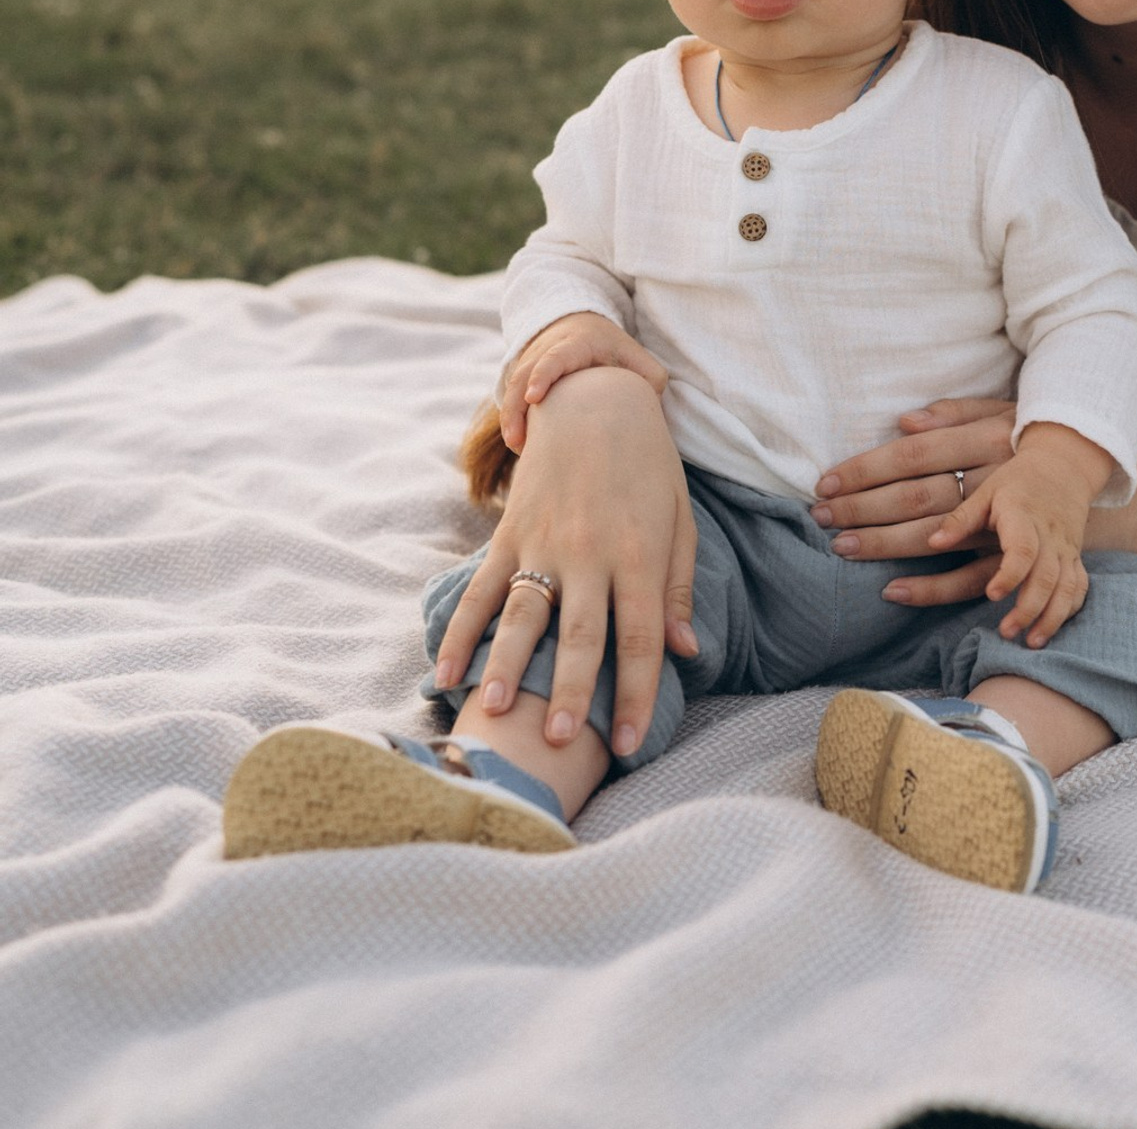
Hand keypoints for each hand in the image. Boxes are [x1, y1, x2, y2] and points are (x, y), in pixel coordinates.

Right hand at [435, 367, 696, 758]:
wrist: (595, 400)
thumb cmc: (649, 466)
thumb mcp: (678, 519)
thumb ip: (678, 588)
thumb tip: (684, 651)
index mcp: (640, 554)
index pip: (640, 638)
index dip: (635, 695)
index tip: (625, 745)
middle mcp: (591, 553)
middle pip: (582, 634)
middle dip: (572, 692)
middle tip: (558, 743)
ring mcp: (545, 543)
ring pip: (525, 613)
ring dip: (509, 664)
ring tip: (496, 710)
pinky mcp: (511, 534)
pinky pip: (482, 590)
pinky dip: (461, 631)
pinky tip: (443, 673)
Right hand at [499, 312, 667, 453]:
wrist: (580, 326)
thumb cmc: (611, 348)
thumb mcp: (636, 355)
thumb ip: (650, 379)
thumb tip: (650, 413)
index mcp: (575, 344)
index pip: (554, 358)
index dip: (542, 376)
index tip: (533, 398)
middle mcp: (545, 351)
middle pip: (522, 377)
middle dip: (516, 407)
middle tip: (517, 440)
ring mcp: (529, 363)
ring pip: (511, 389)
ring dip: (510, 418)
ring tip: (518, 447)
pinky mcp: (522, 377)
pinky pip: (511, 398)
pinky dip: (513, 420)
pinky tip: (522, 445)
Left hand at [812, 397, 1016, 604]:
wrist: (1085, 467)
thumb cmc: (1025, 435)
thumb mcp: (997, 409)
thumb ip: (952, 412)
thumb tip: (904, 421)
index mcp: (985, 439)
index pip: (915, 454)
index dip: (867, 469)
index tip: (827, 483)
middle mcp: (994, 480)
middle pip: (919, 495)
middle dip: (864, 508)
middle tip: (822, 517)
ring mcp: (1004, 523)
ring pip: (937, 537)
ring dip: (886, 546)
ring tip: (844, 548)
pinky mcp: (1014, 558)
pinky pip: (969, 579)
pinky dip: (931, 589)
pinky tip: (893, 590)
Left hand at [929, 422, 1112, 648]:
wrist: (1063, 465)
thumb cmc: (1017, 480)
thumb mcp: (987, 491)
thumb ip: (961, 518)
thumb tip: (932, 543)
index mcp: (1024, 516)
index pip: (1023, 549)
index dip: (1010, 574)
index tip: (992, 595)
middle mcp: (1050, 535)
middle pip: (1046, 577)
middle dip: (1029, 608)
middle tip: (1006, 633)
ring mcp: (1066, 549)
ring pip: (1066, 588)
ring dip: (1051, 617)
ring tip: (1030, 643)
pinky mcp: (1075, 558)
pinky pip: (1079, 588)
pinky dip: (1067, 611)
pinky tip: (1049, 630)